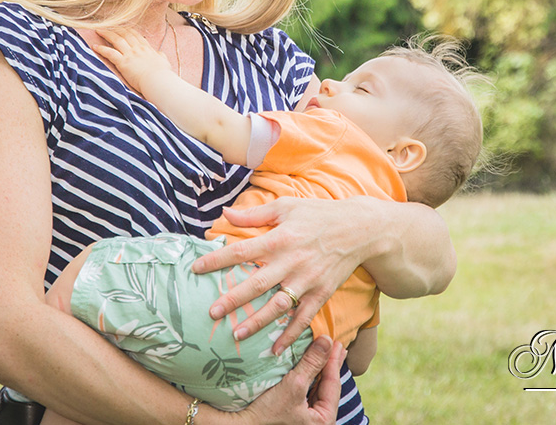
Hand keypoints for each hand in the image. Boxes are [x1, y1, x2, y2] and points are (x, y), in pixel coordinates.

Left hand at [92, 27, 172, 94]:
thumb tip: (160, 53)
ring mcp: (130, 54)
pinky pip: (110, 53)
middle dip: (115, 29)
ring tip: (98, 31)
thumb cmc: (162, 74)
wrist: (158, 81)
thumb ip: (161, 56)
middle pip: (124, 34)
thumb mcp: (164, 61)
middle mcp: (137, 48)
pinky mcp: (123, 62)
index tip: (121, 27)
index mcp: (147, 48)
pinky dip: (101, 49)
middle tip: (107, 26)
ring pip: (116, 40)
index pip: (135, 35)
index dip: (127, 30)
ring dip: (106, 34)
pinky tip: (94, 46)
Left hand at [192, 199, 369, 353]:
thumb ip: (255, 214)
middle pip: (258, 283)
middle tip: (212, 312)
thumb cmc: (319, 214)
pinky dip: (290, 335)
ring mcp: (308, 280)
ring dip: (258, 322)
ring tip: (237, 334)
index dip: (217, 260)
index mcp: (279, 238)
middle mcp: (292, 261)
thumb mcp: (286, 206)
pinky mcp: (322, 293)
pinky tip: (275, 349)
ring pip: (279, 305)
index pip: (241, 251)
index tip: (196, 269)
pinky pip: (304, 318)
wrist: (359, 229)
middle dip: (233, 299)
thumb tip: (225, 213)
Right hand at [229, 336, 344, 424]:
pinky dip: (307, 378)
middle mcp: (316, 423)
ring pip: (316, 390)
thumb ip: (312, 363)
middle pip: (326, 388)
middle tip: (336, 345)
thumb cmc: (267, 412)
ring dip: (318, 370)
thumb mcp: (294, 385)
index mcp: (324, 421)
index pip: (333, 385)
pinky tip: (308, 367)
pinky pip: (305, 394)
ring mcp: (304, 421)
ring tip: (324, 353)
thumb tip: (328, 341)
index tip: (338, 342)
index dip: (334, 361)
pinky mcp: (292, 417)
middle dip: (329, 365)